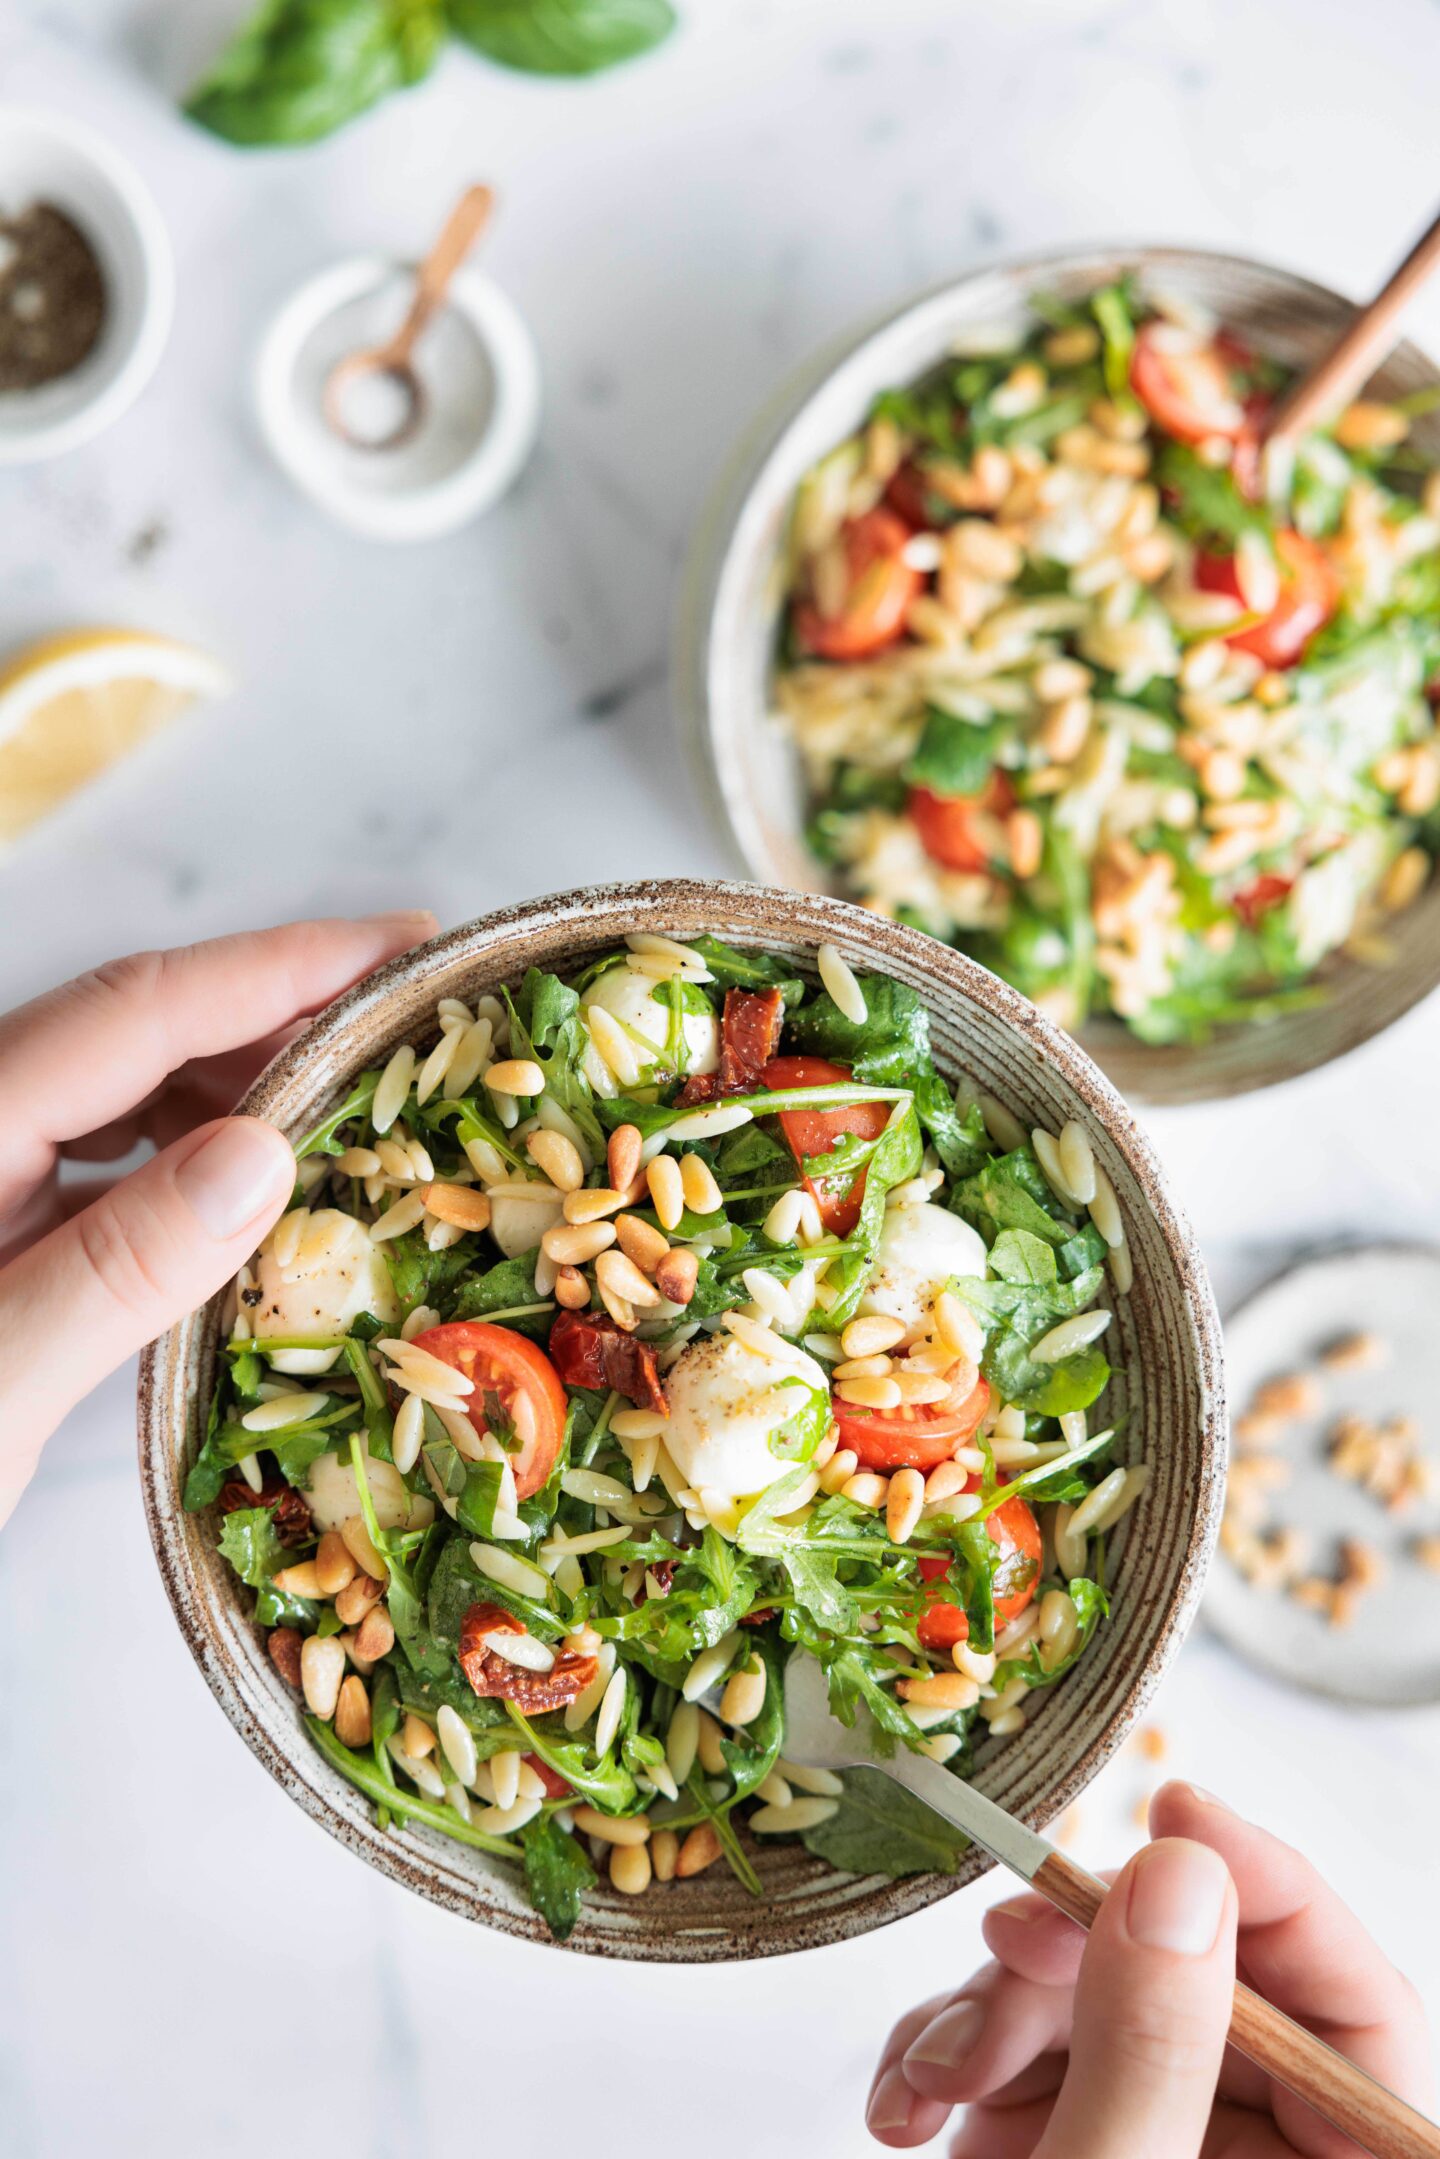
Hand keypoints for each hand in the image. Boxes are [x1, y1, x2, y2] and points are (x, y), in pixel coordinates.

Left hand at [0, 912, 435, 1526]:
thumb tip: (265, 1151)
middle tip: (409, 1022)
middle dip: (275, 1016)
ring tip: (356, 1109)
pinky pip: (96, 1164)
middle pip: (129, 1033)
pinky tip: (250, 1195)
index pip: (133, 1014)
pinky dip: (187, 1162)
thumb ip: (118, 1269)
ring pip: (115, 1094)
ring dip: (236, 1088)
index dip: (279, 968)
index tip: (404, 944)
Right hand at [867, 1781, 1432, 2156]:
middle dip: (1086, 1958)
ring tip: (928, 2079)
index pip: (1362, 2016)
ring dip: (998, 2012)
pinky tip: (907, 2102)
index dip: (1278, 1890)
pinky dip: (960, 2059)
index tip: (1173, 1809)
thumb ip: (1152, 2047)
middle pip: (1210, 1996)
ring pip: (1104, 2011)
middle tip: (1005, 1953)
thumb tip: (1181, 1871)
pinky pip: (1035, 2064)